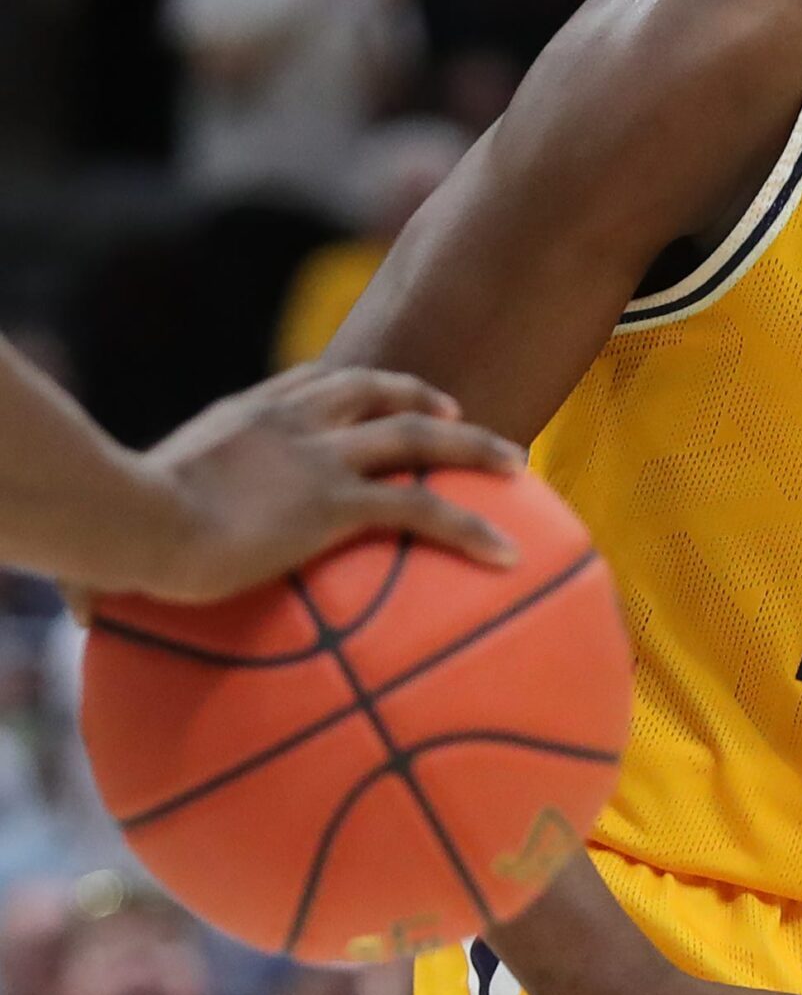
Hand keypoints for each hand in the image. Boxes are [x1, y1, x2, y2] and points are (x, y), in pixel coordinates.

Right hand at [130, 365, 523, 599]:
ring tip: (517, 463)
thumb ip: (136, 545)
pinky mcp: (334, 503)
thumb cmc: (105, 530)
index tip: (380, 395)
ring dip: (474, 446)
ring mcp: (317, 458)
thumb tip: (91, 611)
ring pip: (418, 437)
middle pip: (376, 392)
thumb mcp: (131, 516)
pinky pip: (423, 511)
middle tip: (457, 412)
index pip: (312, 383)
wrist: (124, 520)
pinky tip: (509, 553)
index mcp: (242, 415)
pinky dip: (472, 527)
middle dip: (422, 397)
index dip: (353, 385)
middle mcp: (288, 422)